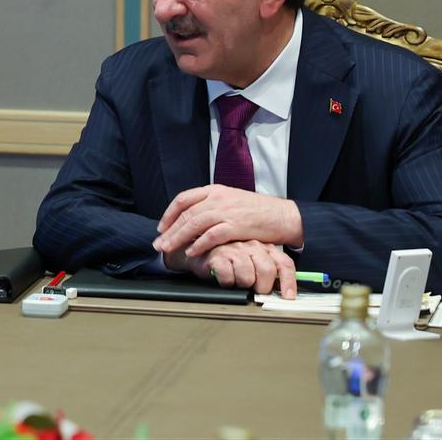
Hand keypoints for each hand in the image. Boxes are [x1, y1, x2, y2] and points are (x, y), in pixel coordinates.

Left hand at [153, 184, 302, 256]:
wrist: (283, 215)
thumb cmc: (257, 210)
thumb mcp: (231, 199)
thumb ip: (212, 205)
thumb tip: (192, 217)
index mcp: (214, 189)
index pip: (183, 199)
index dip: (169, 213)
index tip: (161, 227)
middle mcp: (217, 198)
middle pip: (186, 214)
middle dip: (169, 230)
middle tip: (158, 243)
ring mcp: (226, 211)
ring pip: (194, 224)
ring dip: (178, 238)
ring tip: (168, 249)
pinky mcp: (236, 225)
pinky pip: (211, 236)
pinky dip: (199, 244)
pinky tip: (191, 252)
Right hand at [183, 240, 297, 299]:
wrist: (199, 249)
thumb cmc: (229, 258)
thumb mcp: (253, 261)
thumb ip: (268, 271)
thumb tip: (283, 291)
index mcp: (264, 247)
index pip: (283, 263)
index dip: (288, 282)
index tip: (288, 297)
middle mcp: (251, 246)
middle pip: (267, 270)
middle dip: (262, 287)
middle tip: (254, 290)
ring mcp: (234, 249)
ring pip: (247, 276)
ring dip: (242, 284)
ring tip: (236, 281)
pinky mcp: (217, 255)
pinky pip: (228, 276)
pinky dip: (227, 283)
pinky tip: (224, 278)